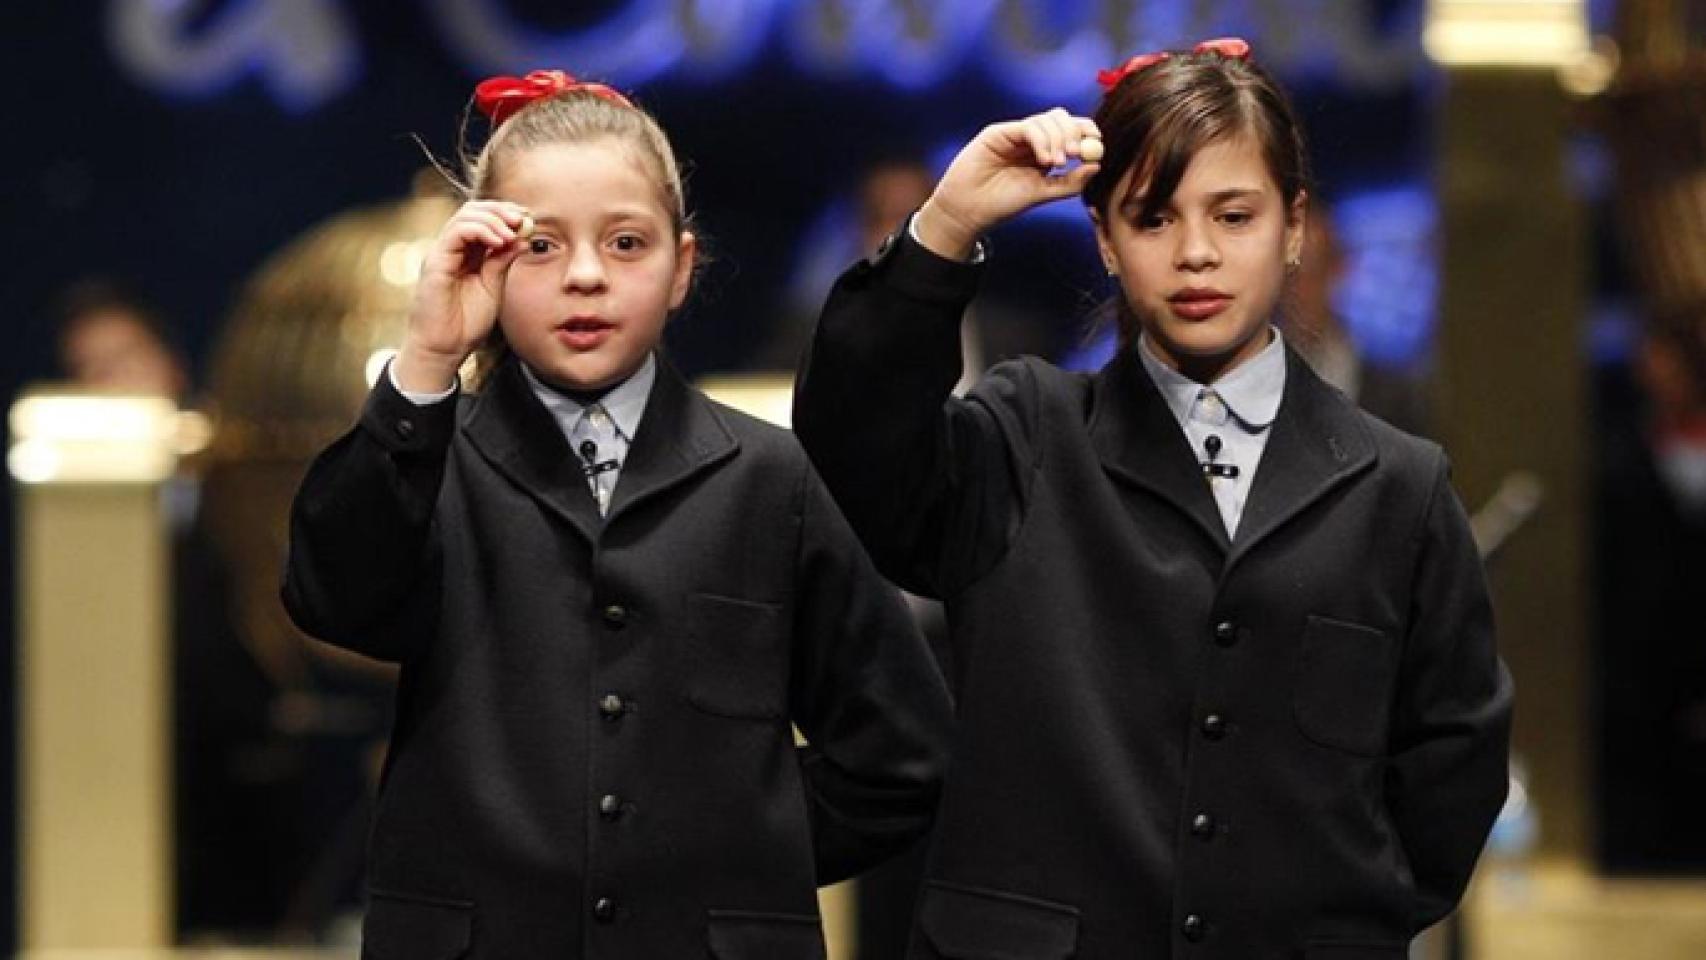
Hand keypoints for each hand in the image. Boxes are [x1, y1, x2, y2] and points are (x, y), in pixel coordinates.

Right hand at [393, 200, 530, 391]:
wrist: (446, 348)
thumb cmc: (466, 323)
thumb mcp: (494, 286)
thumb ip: (503, 261)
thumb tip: (523, 237)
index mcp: (467, 252)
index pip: (484, 218)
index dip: (506, 213)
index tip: (528, 219)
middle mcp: (453, 248)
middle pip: (473, 210)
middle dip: (501, 210)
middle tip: (522, 219)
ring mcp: (443, 253)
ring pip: (465, 216)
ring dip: (493, 219)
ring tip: (512, 232)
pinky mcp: (436, 262)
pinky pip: (456, 233)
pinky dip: (480, 230)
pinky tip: (499, 242)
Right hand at [914, 109, 1101, 259]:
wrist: (970, 210)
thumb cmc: (1003, 204)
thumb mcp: (1043, 193)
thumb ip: (1070, 183)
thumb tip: (1097, 165)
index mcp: (1043, 152)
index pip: (1069, 130)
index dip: (1085, 131)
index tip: (1098, 143)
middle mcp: (1030, 139)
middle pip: (1060, 118)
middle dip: (1073, 132)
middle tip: (1078, 153)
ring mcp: (1014, 134)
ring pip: (1046, 120)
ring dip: (1058, 138)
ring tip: (1057, 163)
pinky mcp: (999, 133)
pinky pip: (1028, 127)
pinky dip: (1042, 140)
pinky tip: (1044, 160)